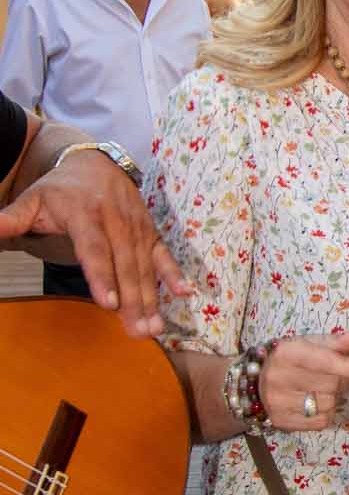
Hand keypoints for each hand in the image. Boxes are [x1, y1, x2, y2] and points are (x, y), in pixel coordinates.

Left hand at [0, 152, 190, 337]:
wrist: (94, 162)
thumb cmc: (59, 190)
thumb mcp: (31, 201)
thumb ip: (10, 220)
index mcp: (85, 213)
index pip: (94, 249)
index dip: (102, 277)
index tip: (110, 305)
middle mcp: (116, 219)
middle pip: (125, 264)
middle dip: (134, 300)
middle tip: (139, 332)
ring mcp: (136, 225)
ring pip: (144, 265)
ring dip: (153, 297)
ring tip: (155, 327)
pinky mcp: (150, 230)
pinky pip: (163, 253)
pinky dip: (174, 273)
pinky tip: (185, 293)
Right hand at [259, 331, 348, 430]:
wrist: (254, 382)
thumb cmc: (288, 359)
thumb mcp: (307, 343)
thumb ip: (334, 343)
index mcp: (287, 353)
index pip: (324, 361)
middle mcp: (279, 378)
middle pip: (331, 384)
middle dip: (342, 380)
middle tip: (336, 375)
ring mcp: (278, 402)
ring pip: (329, 404)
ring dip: (335, 397)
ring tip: (321, 388)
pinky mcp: (282, 422)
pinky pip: (321, 421)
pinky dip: (326, 412)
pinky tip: (315, 402)